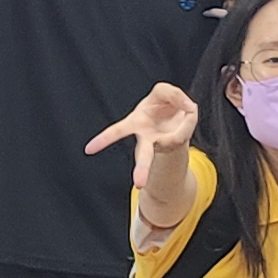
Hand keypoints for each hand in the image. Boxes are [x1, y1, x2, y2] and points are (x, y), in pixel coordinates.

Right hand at [83, 80, 202, 177]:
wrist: (179, 117)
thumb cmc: (163, 105)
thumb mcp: (162, 92)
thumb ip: (172, 94)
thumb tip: (188, 107)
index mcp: (136, 124)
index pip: (117, 132)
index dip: (103, 140)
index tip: (88, 150)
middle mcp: (149, 139)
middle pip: (145, 155)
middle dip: (143, 169)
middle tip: (139, 185)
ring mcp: (167, 142)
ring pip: (173, 143)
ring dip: (179, 136)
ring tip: (179, 133)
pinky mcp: (180, 141)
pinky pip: (186, 126)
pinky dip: (189, 116)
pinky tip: (188, 113)